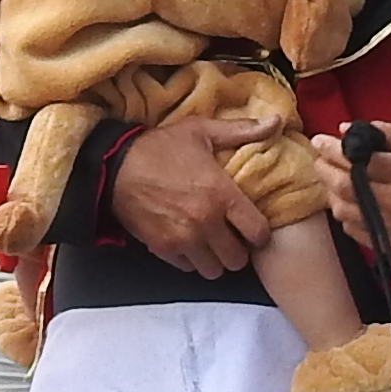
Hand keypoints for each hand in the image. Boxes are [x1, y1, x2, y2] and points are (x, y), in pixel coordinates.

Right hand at [108, 113, 280, 276]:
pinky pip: (188, 268)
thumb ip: (241, 131)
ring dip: (215, 259)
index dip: (259, 233)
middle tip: (232, 236)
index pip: (258, 233)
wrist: (114, 166)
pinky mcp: (163, 249)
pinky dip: (191, 260)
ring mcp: (183, 239)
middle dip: (238, 250)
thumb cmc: (160, 147)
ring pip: (214, 270)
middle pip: (237, 259)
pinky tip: (189, 242)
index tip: (252, 226)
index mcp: (221, 195)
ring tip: (211, 243)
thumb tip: (276, 121)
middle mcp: (206, 222)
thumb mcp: (201, 131)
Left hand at [317, 118, 390, 263]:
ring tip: (330, 177)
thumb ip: (386, 132)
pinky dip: (343, 213)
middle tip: (319, 158)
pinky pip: (352, 230)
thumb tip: (346, 129)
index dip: (335, 149)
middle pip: (346, 187)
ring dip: (330, 192)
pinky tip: (345, 200)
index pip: (360, 161)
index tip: (320, 139)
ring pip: (344, 210)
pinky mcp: (389, 245)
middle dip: (326, 169)